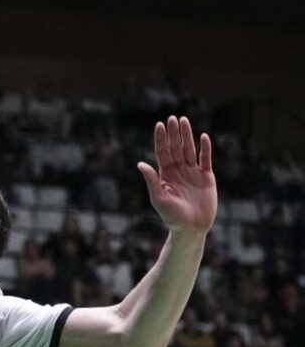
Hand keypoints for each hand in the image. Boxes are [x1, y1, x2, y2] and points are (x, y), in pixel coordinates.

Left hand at [138, 116, 216, 234]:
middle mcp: (178, 171)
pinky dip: (205, 148)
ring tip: (184, 121)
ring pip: (190, 150)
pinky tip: (203, 137)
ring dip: (187, 136)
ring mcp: (193, 173)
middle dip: (174, 133)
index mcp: (165, 174)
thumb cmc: (172, 216)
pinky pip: (205, 160)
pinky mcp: (207, 178)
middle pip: (176, 147)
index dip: (161, 139)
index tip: (159, 125)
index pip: (163, 152)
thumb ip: (151, 180)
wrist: (191, 228)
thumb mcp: (158, 197)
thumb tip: (140, 163)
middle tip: (172, 118)